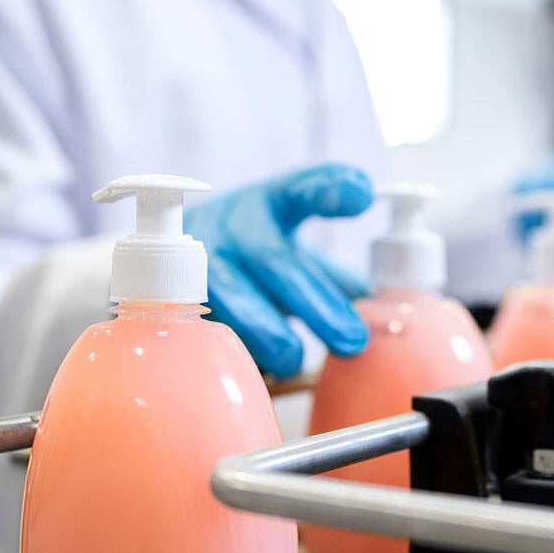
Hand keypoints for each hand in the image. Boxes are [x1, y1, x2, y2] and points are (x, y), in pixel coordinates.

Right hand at [184, 164, 373, 378]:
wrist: (169, 259)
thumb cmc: (251, 259)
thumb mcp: (293, 253)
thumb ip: (337, 277)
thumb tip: (385, 313)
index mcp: (269, 204)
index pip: (301, 189)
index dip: (329, 189)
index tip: (361, 194)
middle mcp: (231, 226)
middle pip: (276, 263)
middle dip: (318, 306)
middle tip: (352, 340)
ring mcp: (195, 262)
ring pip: (237, 304)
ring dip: (275, 339)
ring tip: (296, 357)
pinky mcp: (172, 301)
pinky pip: (211, 335)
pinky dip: (239, 355)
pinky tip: (254, 364)